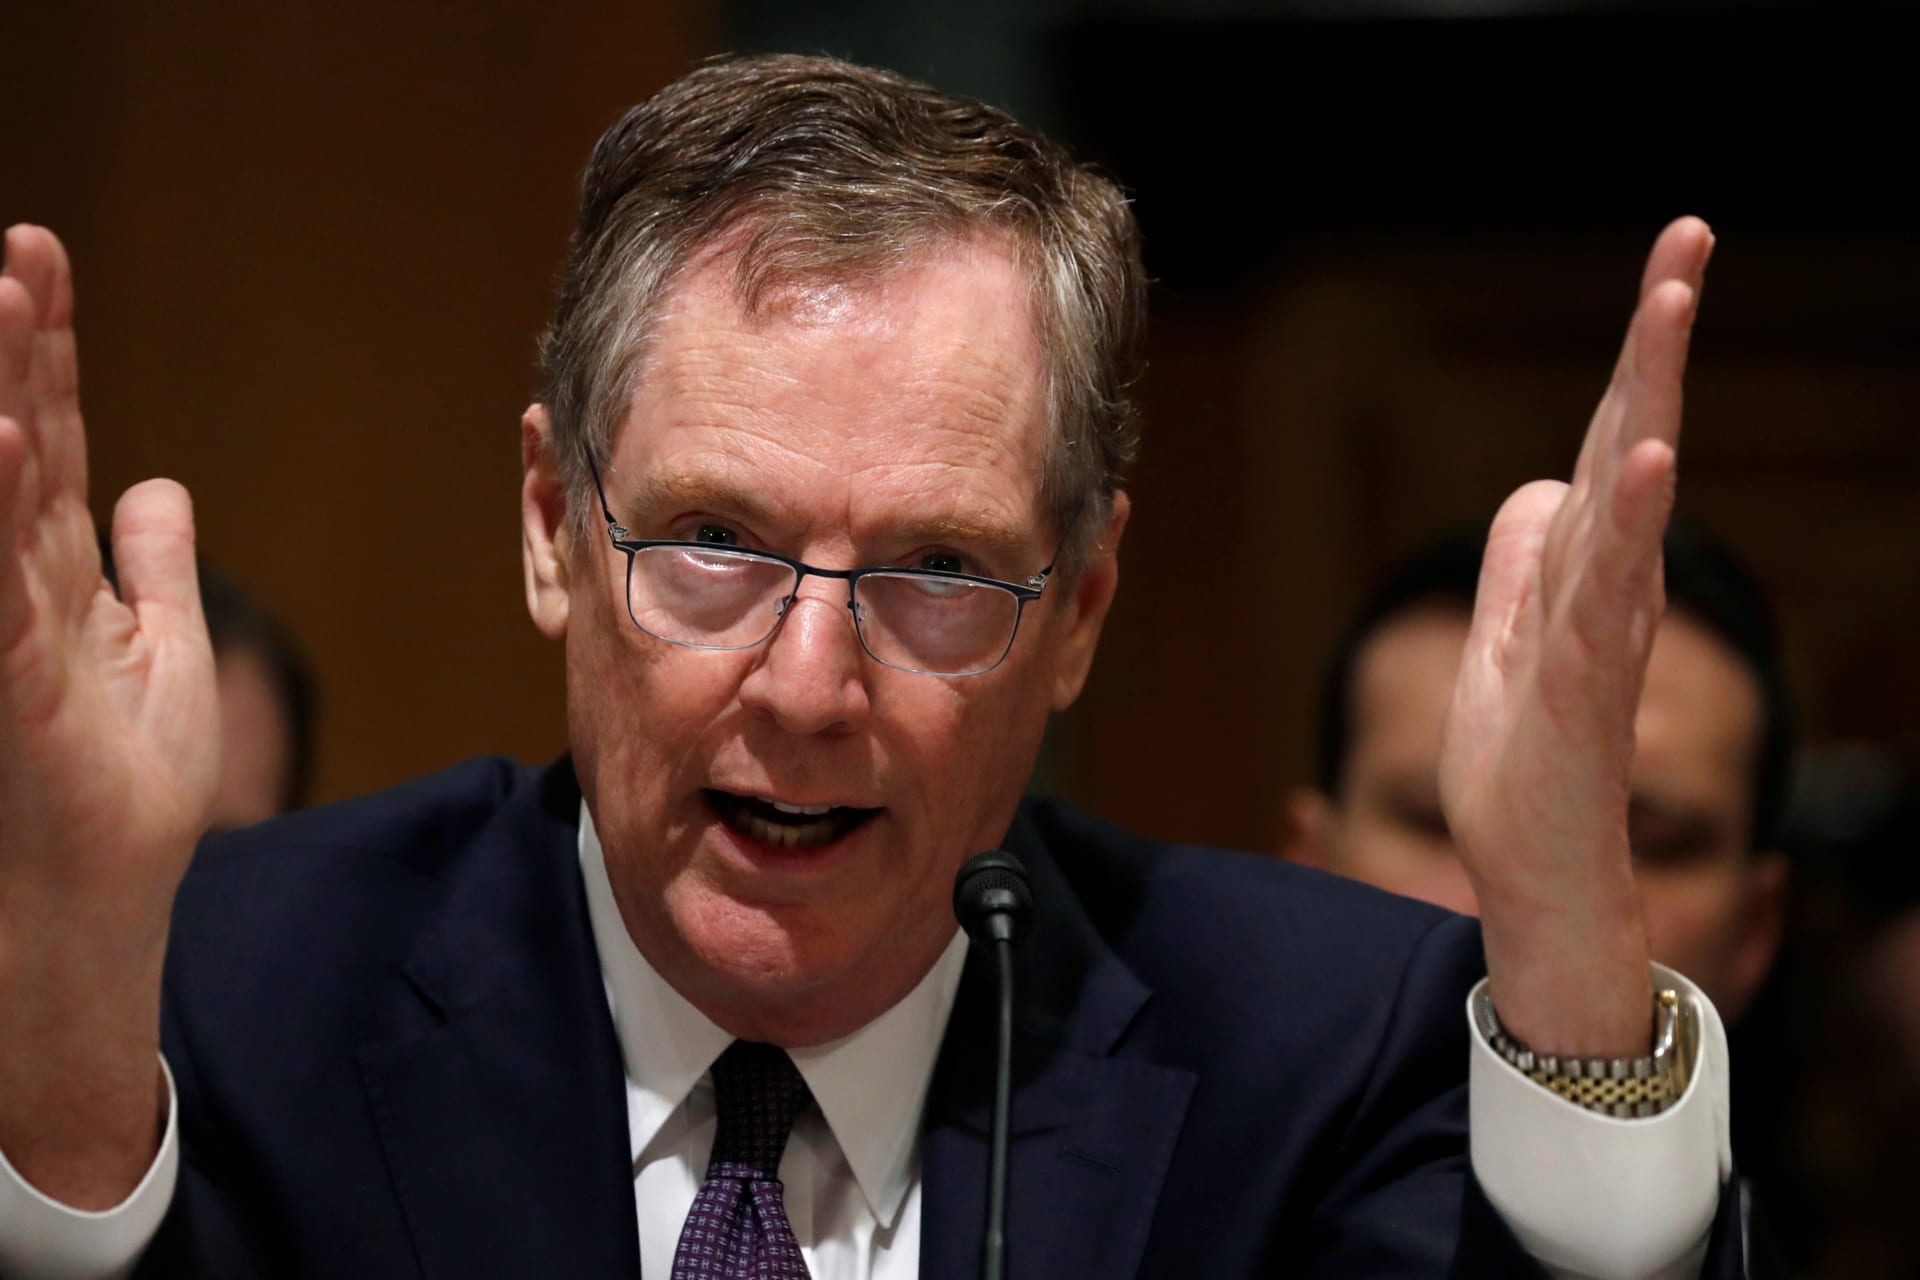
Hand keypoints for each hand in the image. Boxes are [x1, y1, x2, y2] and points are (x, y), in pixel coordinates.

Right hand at [0, 225, 217, 1204]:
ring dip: (3, 398)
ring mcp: (4, 629)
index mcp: (56, 572)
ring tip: (5, 297)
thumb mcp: (166, 657)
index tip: (42, 256)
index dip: (48, 350)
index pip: (50, 435)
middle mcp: (17, 583)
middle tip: (23, 246)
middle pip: (18, 439)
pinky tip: (2, 436)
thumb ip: (157, 568)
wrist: (95, 902)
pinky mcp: (8, 681)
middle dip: (19, 344)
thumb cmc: (126, 793)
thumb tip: (158, 487)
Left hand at [1438, 218, 1714, 1057]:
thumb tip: (1540, 486)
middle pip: (1632, 441)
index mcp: (1590, 568)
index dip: (1637, 353)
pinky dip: (1629, 525)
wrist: (1535, 867)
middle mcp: (1612, 585)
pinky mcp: (1582, 685)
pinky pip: (1605, 592)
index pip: (1609, 438)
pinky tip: (1647, 462)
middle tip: (1687, 240)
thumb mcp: (1508, 638)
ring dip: (1648, 399)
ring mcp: (1603, 631)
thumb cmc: (1528, 762)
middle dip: (1656, 342)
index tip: (1674, 258)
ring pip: (1628, 498)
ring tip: (1669, 308)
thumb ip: (1525, 562)